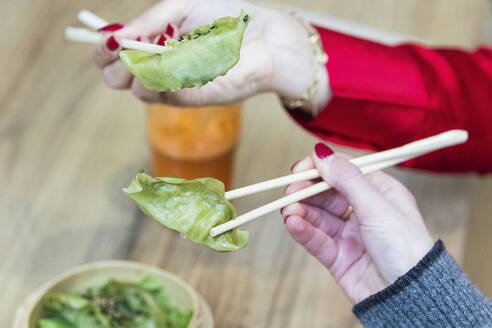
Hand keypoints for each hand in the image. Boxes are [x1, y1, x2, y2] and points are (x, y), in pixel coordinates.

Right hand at [93, 0, 330, 107]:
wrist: (263, 38)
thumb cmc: (225, 16)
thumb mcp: (179, 6)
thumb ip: (148, 20)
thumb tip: (113, 37)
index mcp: (151, 42)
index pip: (112, 54)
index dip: (102, 50)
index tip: (106, 43)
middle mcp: (157, 67)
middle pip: (116, 78)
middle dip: (116, 64)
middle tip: (130, 50)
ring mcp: (172, 86)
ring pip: (137, 90)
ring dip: (141, 71)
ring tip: (165, 52)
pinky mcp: (189, 99)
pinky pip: (163, 94)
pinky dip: (165, 79)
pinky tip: (179, 64)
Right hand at [282, 143, 433, 304]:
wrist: (410, 297)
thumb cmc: (407, 249)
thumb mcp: (377, 206)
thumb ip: (347, 179)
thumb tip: (322, 153)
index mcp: (379, 192)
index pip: (344, 172)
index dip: (320, 168)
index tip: (300, 169)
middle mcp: (363, 211)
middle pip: (326, 193)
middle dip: (306, 191)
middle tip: (290, 191)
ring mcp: (350, 234)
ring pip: (318, 216)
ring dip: (301, 211)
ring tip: (288, 211)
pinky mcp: (338, 257)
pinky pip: (317, 239)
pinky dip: (303, 230)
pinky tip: (293, 224)